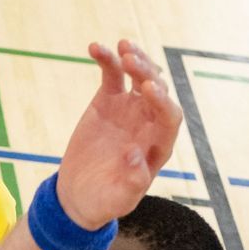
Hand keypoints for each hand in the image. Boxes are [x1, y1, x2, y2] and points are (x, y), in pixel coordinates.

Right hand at [55, 39, 181, 230]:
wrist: (79, 195)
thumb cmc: (104, 202)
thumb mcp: (118, 200)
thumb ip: (132, 183)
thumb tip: (136, 155)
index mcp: (158, 145)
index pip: (169, 117)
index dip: (162, 102)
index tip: (146, 89)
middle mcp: (149, 122)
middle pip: (157, 90)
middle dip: (147, 74)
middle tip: (130, 62)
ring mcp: (129, 108)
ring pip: (139, 76)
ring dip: (134, 60)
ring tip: (121, 48)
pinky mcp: (108, 101)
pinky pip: (111, 74)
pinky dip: (106, 59)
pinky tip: (94, 47)